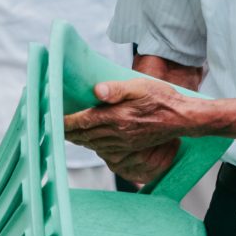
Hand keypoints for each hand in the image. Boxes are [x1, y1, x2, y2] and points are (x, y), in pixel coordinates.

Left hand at [62, 78, 190, 186]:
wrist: (182, 118)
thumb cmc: (162, 98)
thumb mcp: (140, 86)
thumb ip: (117, 89)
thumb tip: (96, 90)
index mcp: (117, 117)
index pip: (85, 121)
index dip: (67, 121)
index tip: (53, 119)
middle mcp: (118, 133)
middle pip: (86, 135)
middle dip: (69, 132)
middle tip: (53, 128)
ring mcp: (124, 142)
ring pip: (94, 144)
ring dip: (79, 140)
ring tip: (68, 135)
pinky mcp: (130, 147)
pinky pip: (105, 149)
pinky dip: (93, 146)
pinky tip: (90, 142)